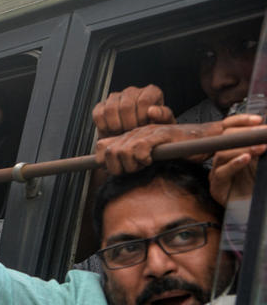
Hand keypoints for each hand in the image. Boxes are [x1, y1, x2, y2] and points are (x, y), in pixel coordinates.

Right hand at [92, 85, 174, 138]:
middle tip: (132, 133)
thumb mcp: (165, 124)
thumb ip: (164, 116)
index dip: (141, 118)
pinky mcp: (101, 106)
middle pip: (126, 106)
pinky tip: (111, 132)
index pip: (143, 101)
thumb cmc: (154, 130)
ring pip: (110, 109)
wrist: (137, 139)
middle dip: (128, 124)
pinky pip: (98, 114)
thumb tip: (151, 111)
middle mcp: (132, 91)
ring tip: (122, 134)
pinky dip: (104, 126)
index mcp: (150, 92)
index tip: (142, 128)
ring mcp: (115, 97)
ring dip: (116, 126)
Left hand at [94, 120, 226, 174]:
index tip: (115, 171)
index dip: (103, 161)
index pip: (102, 147)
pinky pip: (141, 147)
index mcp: (130, 138)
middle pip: (110, 152)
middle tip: (133, 171)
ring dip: (130, 164)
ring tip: (142, 165)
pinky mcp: (161, 135)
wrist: (201, 139)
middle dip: (117, 167)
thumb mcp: (148, 157)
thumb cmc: (175, 150)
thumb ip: (129, 160)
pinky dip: (142, 158)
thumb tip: (108, 168)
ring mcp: (148, 132)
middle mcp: (136, 133)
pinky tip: (150, 160)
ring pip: (122, 150)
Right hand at [209, 115, 265, 204]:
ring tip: (260, 148)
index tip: (258, 120)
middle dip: (244, 134)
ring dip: (243, 148)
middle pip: (224, 139)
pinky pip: (222, 172)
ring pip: (222, 154)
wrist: (255, 207)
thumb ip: (261, 148)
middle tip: (262, 132)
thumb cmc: (257, 186)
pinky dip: (234, 164)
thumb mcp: (262, 162)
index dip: (241, 121)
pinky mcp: (217, 186)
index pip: (229, 129)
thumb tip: (265, 134)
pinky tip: (246, 159)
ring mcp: (218, 172)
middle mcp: (223, 159)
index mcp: (232, 150)